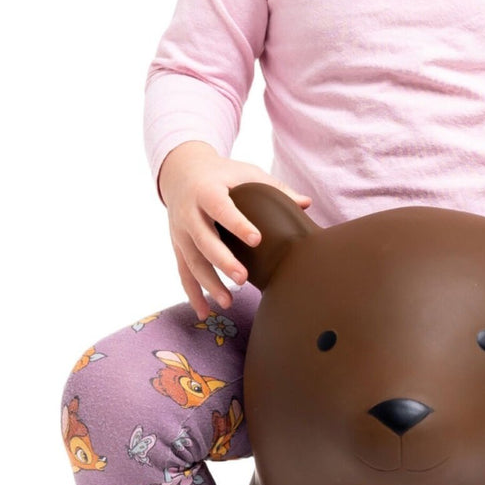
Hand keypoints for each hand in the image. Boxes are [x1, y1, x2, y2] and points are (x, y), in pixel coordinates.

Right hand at [158, 141, 312, 318]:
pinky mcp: (178, 246)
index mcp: (207, 191)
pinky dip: (193, 294)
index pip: (221, 208)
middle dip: (223, 261)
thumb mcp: (245, 174)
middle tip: (244, 278)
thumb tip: (306, 203)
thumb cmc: (222, 174)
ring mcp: (181, 232)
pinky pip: (184, 273)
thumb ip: (274, 188)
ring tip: (229, 301)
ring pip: (192, 261)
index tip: (257, 239)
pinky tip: (205, 312)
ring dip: (209, 283)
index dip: (237, 223)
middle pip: (203, 240)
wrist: (181, 172)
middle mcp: (189, 212)